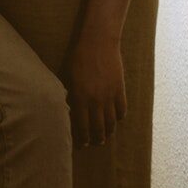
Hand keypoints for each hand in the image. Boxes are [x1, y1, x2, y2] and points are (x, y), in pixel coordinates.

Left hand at [65, 30, 126, 146]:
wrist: (97, 42)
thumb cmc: (76, 56)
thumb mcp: (66, 76)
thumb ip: (68, 94)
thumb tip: (67, 109)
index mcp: (79, 98)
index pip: (82, 126)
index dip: (82, 138)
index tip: (82, 145)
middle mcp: (95, 101)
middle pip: (98, 128)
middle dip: (96, 139)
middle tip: (95, 144)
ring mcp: (110, 96)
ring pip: (111, 122)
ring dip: (108, 132)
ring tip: (105, 137)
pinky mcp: (120, 90)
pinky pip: (121, 110)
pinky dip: (119, 118)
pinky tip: (115, 120)